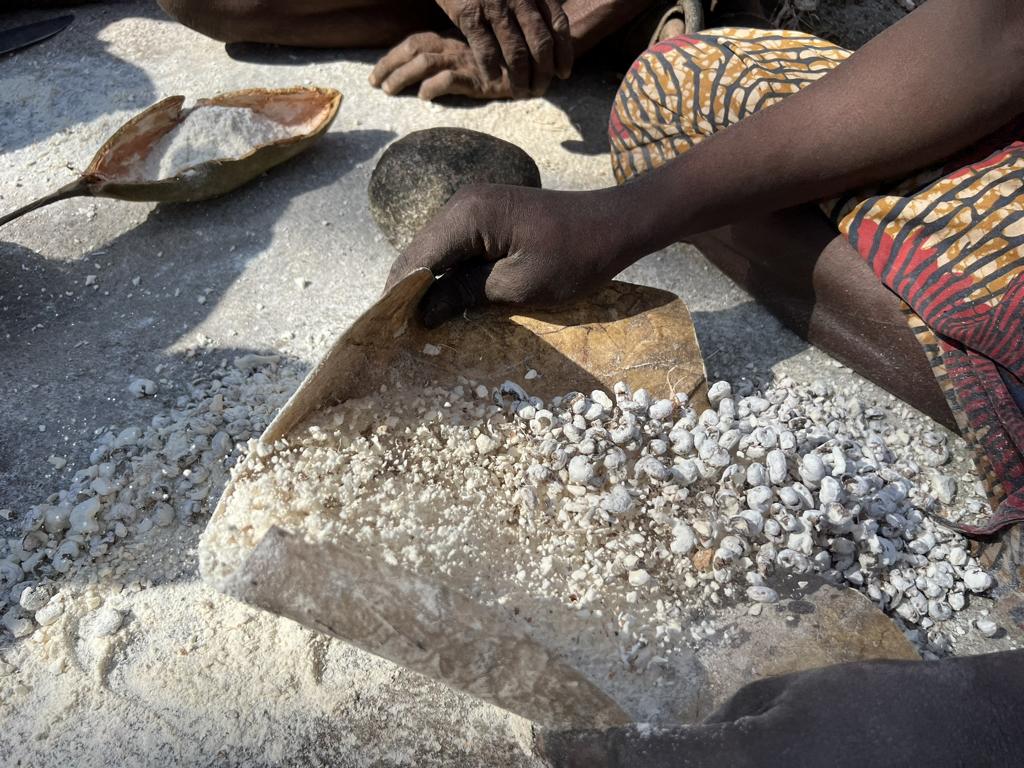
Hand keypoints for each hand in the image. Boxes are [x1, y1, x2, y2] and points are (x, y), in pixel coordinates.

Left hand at [369, 32, 515, 100]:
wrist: (534, 69)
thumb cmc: (501, 67)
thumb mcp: (471, 60)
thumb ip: (450, 64)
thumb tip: (421, 81)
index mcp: (450, 40)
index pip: (414, 42)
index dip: (391, 58)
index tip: (375, 76)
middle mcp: (454, 46)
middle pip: (413, 48)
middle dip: (389, 65)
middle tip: (374, 84)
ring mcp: (466, 61)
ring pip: (425, 62)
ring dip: (403, 76)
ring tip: (389, 91)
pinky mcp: (478, 78)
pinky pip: (450, 79)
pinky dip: (433, 87)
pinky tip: (424, 97)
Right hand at [384, 184, 637, 326]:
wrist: (617, 225)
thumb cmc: (576, 256)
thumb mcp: (519, 286)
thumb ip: (466, 295)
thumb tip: (424, 314)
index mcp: (467, 215)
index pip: (416, 259)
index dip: (399, 296)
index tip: (387, 332)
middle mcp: (463, 202)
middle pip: (421, 253)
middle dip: (409, 292)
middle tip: (399, 334)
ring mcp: (475, 205)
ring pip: (437, 251)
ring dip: (429, 285)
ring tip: (418, 324)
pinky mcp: (488, 214)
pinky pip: (457, 247)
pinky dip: (450, 273)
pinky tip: (447, 301)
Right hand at [435, 0, 571, 96]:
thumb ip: (534, 3)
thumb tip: (552, 35)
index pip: (558, 24)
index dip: (564, 52)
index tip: (563, 73)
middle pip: (540, 44)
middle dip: (543, 72)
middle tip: (541, 89)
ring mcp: (494, 7)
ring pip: (516, 52)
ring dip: (520, 78)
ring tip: (521, 92)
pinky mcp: (470, 15)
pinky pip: (486, 50)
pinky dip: (491, 69)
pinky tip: (494, 80)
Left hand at [536, 651, 1023, 767]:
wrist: (969, 750)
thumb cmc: (881, 709)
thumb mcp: (793, 695)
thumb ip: (730, 723)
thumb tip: (693, 742)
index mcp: (742, 766)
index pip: (636, 765)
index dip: (578, 756)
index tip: (538, 745)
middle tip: (555, 761)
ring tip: (606, 764)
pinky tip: (702, 763)